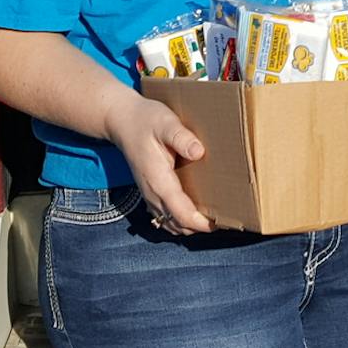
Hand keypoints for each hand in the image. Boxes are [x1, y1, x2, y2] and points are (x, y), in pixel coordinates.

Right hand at [104, 95, 212, 235]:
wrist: (122, 122)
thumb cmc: (145, 120)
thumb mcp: (165, 123)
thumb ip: (181, 137)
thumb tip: (199, 152)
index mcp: (159, 181)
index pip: (181, 214)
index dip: (202, 223)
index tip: (222, 222)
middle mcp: (153, 194)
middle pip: (179, 225)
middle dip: (201, 227)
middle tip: (226, 218)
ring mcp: (150, 196)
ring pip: (172, 225)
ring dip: (191, 226)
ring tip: (214, 216)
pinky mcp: (150, 194)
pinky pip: (166, 217)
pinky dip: (181, 221)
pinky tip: (196, 211)